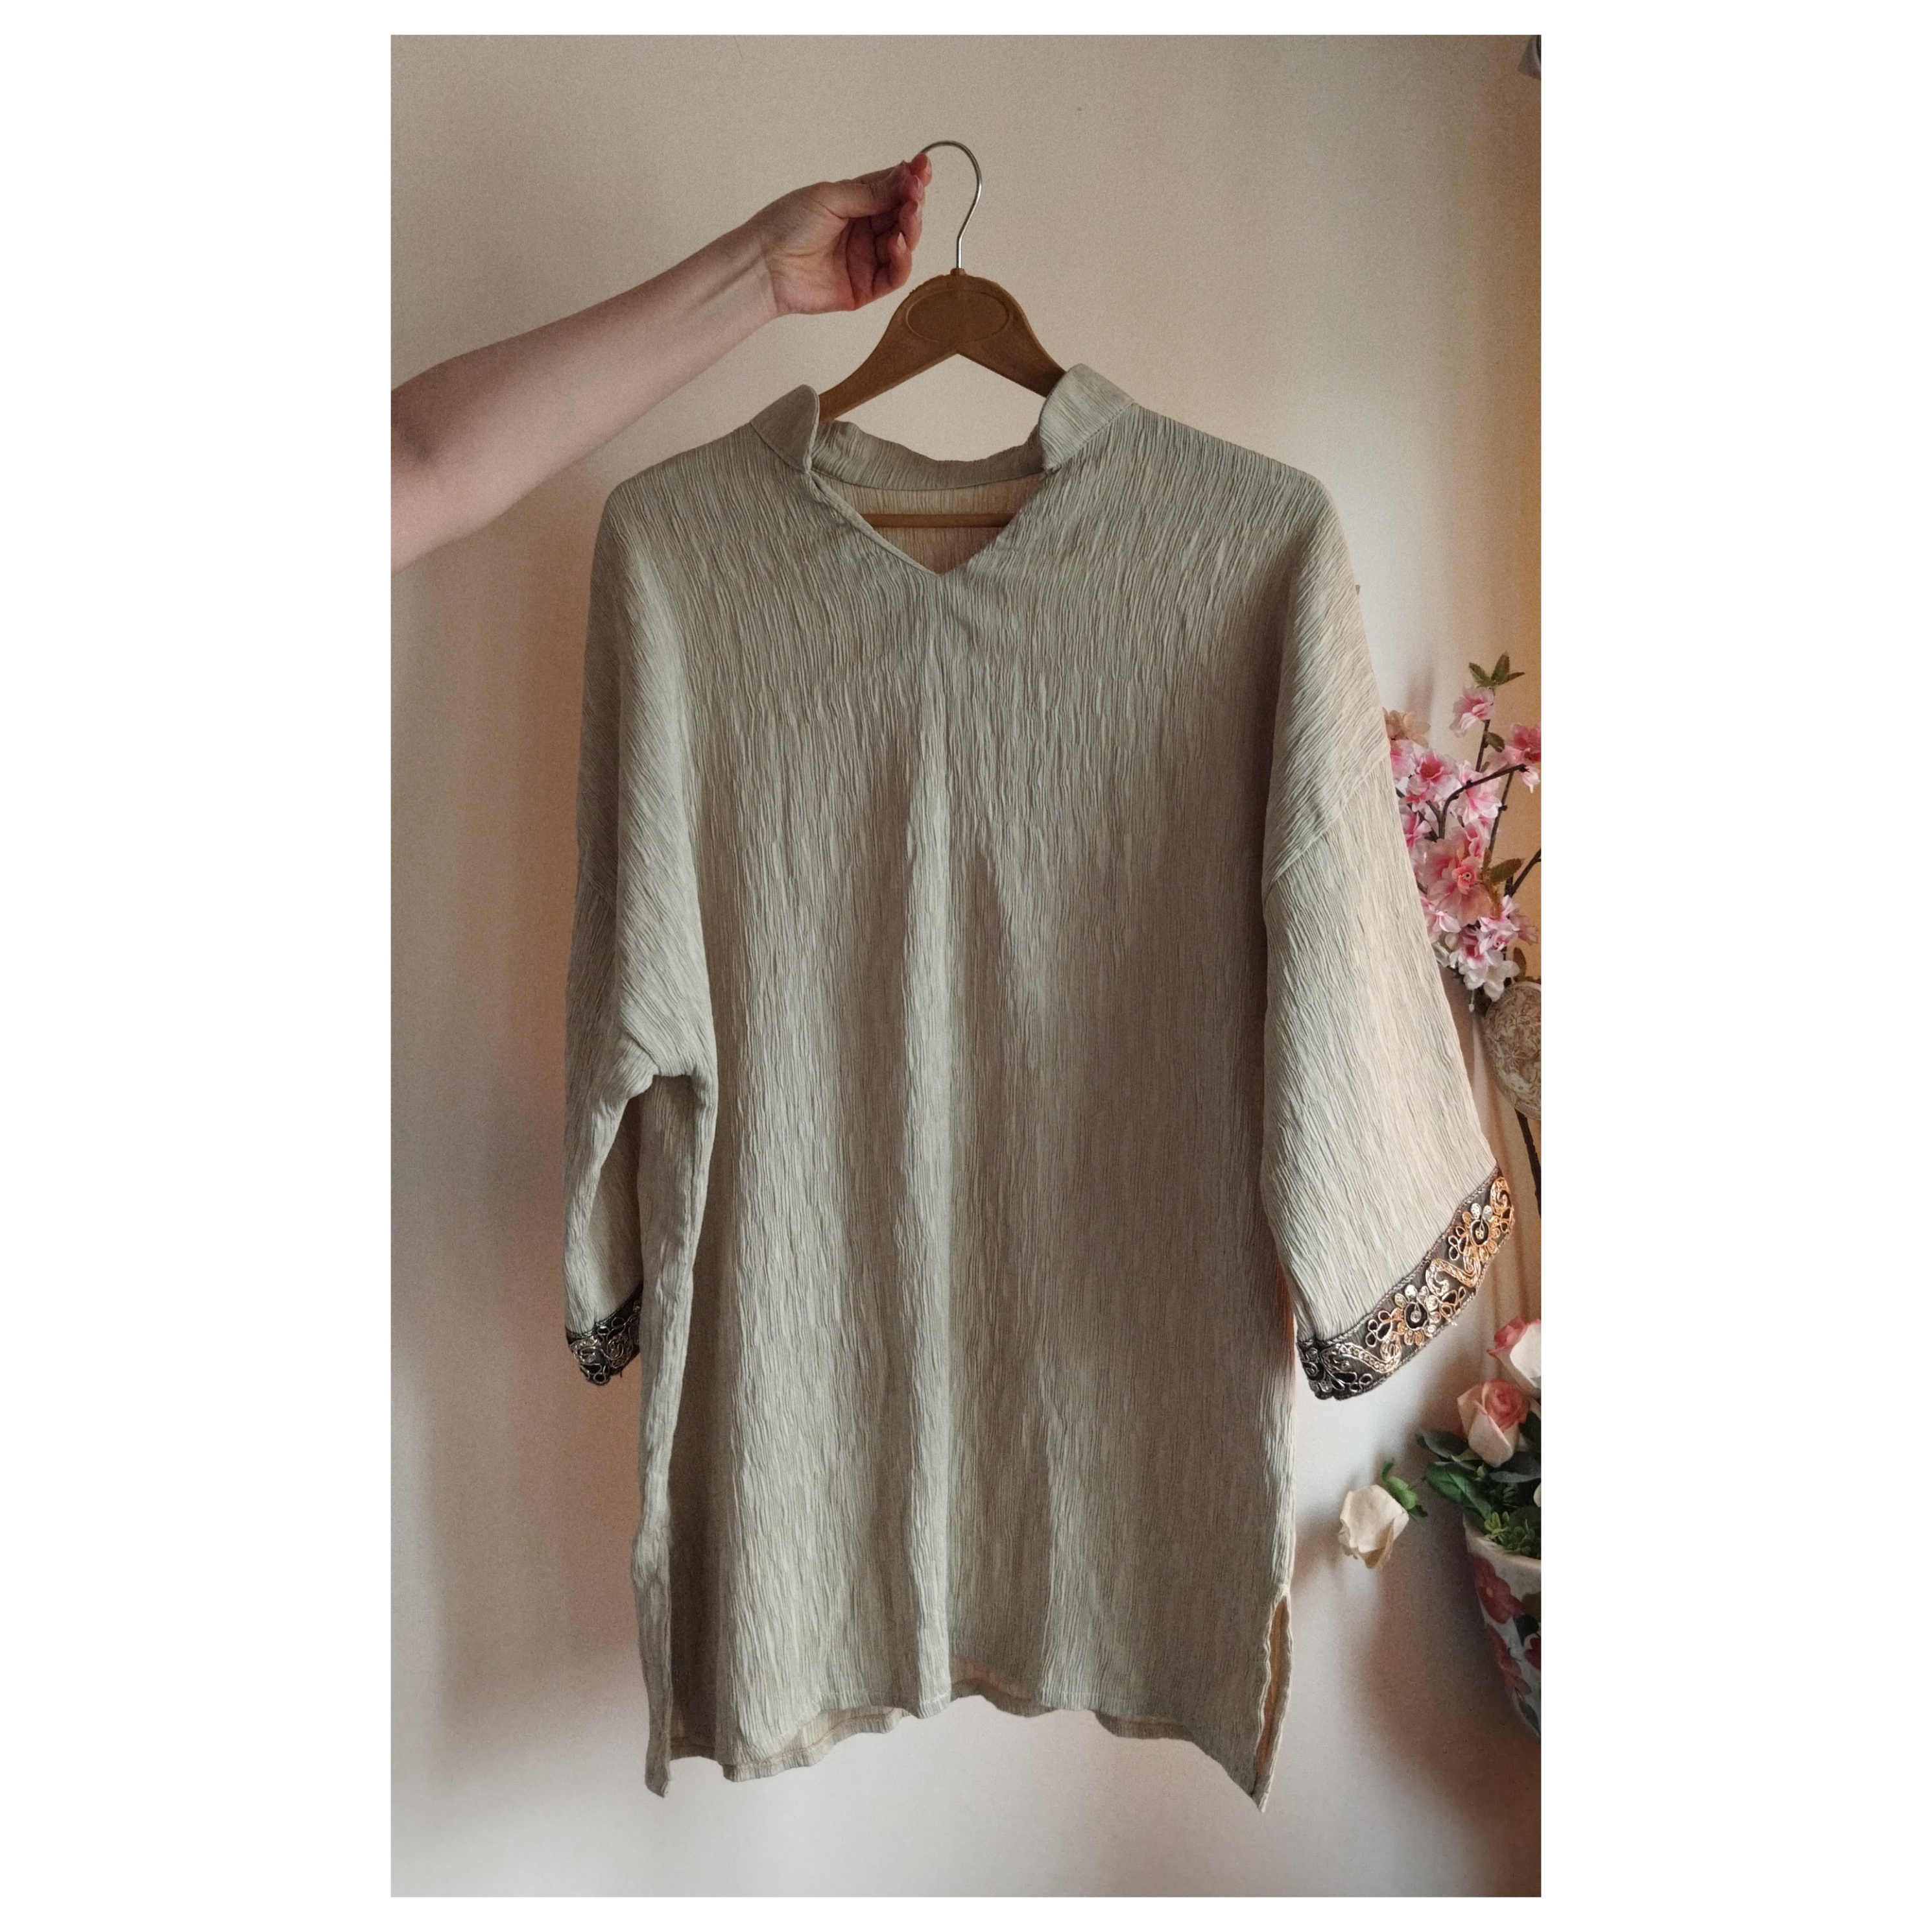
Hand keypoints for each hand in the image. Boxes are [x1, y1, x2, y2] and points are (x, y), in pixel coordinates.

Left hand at [750, 155, 930, 317]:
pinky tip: (895, 242)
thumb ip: (870, 192)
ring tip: (908, 215)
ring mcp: (866, 259)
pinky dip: (901, 259)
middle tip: (915, 194)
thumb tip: (905, 174)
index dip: (910, 179)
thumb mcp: (831, 197)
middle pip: (902, 216)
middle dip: (913, 203)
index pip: (891, 189)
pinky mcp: (865, 288)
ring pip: (903, 244)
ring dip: (911, 229)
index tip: (923, 167)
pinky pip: (894, 275)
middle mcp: (865, 231)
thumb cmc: (787, 224)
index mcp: (855, 203)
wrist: (765, 264)